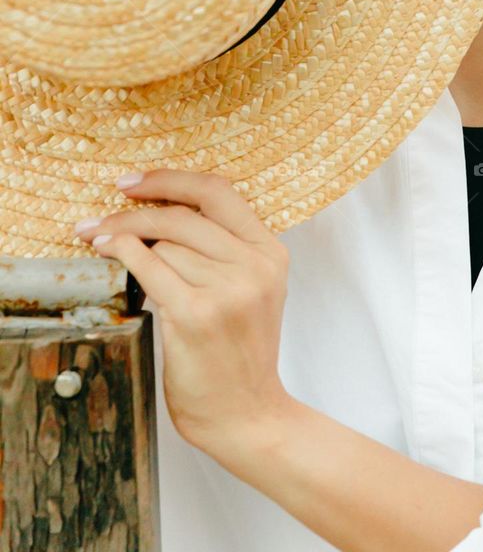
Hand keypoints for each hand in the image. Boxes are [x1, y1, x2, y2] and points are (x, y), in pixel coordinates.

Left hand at [75, 169, 290, 453]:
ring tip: (103, 246)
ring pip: (165, 243)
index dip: (171, 179)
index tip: (134, 182)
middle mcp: (254, 265)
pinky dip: (123, 253)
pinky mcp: (196, 314)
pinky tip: (109, 251)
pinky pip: (149, 267)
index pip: (219, 192)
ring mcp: (227, 289)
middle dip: (135, 211)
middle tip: (100, 218)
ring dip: (127, 241)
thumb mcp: (252, 290)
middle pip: (184, 215)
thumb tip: (160, 212)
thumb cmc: (239, 355)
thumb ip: (224, 249)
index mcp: (271, 252)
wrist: (247, 415)